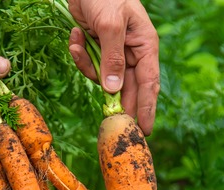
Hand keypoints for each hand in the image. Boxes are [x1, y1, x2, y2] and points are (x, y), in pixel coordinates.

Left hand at [67, 0, 159, 134]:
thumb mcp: (110, 25)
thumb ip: (112, 58)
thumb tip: (113, 90)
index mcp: (144, 45)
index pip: (149, 83)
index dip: (147, 108)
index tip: (144, 131)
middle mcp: (132, 52)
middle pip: (127, 87)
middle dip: (114, 100)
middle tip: (108, 122)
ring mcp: (113, 51)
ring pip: (103, 77)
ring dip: (88, 66)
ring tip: (78, 43)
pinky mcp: (96, 48)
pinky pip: (89, 64)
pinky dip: (79, 54)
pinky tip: (74, 35)